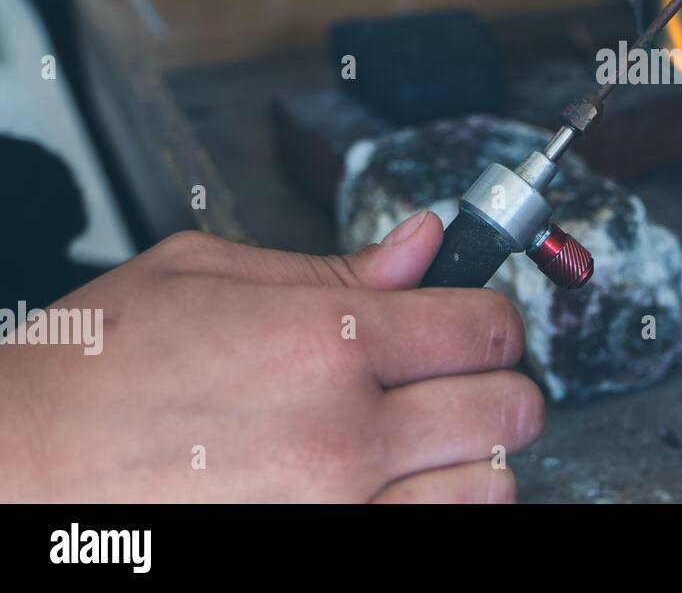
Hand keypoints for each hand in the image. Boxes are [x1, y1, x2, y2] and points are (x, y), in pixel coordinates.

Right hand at [0, 211, 542, 501]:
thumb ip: (334, 266)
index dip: (492, 315)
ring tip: (424, 440)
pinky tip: (395, 489)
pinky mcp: (323, 562)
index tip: (475, 321)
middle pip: (510, 409)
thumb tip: (421, 243)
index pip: (486, 324)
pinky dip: (434, 509)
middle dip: (496, 384)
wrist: (9, 478)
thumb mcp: (202, 277)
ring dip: (473, 458)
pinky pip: (433, 536)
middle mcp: (344, 435)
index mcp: (324, 341)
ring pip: (492, 487)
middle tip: (458, 378)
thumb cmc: (88, 376)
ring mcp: (338, 515)